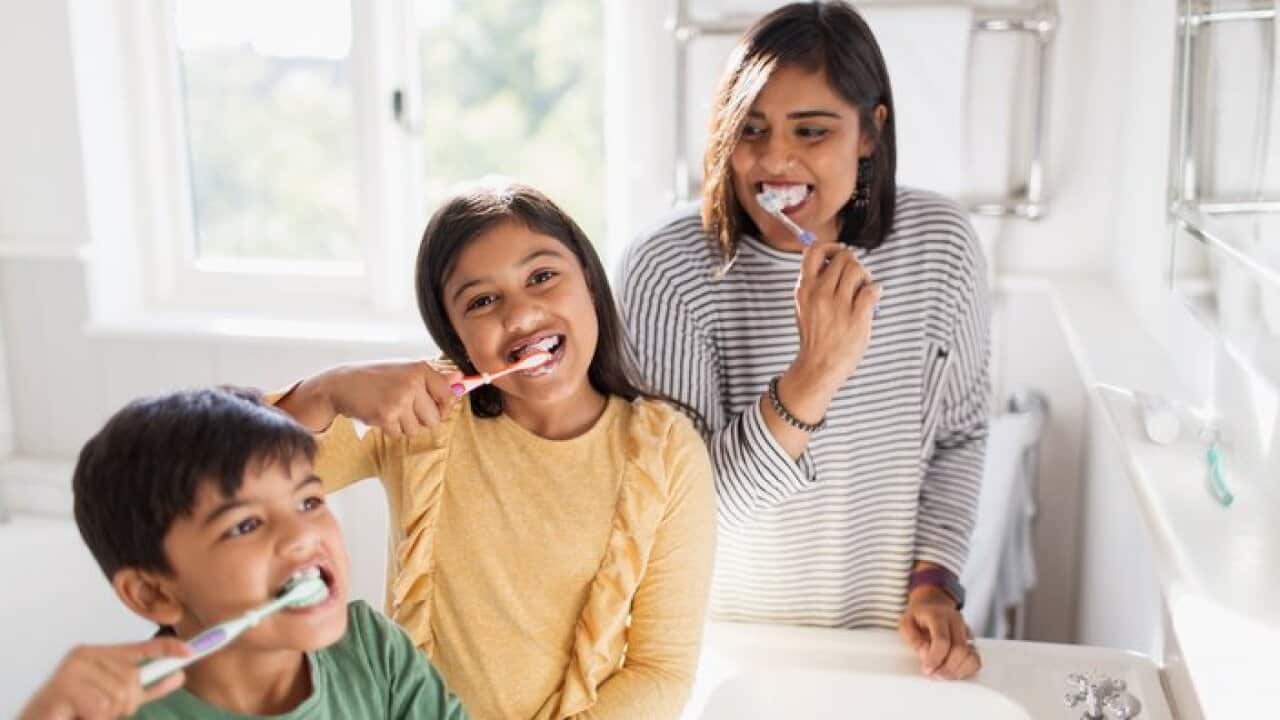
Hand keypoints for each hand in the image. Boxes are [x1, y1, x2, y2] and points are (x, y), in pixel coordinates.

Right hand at [19, 637, 191, 719]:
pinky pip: (100, 707)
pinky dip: (94, 718)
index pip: (141, 647)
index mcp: (100, 653)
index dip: (167, 649)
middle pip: (132, 679)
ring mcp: (73, 668)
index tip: (190, 652)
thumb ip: (147, 688)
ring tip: (86, 713)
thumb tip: (180, 675)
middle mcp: (87, 654)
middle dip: (125, 703)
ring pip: (117, 696)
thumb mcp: (116, 698)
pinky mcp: (62, 686)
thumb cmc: (76, 710)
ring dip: (107, 713)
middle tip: (101, 710)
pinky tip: (78, 716)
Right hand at [318, 360, 461, 438]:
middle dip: (422, 420)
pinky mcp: (386, 416)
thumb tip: (461, 378)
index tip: (436, 407)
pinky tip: (382, 415)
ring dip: (405, 426)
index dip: (445, 406)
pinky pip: (400, 435)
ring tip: (392, 410)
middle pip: (435, 419)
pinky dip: (392, 430)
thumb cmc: (376, 377)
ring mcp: (399, 400)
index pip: (448, 395)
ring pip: (417, 429)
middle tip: (407, 410)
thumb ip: (433, 377)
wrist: (342, 384)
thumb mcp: (405, 370)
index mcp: (420, 369)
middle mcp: (412, 383)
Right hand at [791, 242, 880, 396]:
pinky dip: (876, 290)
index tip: (838, 255)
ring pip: (857, 269)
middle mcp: (819, 293)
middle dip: (853, 263)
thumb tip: (837, 261)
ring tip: (864, 289)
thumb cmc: (815, 336)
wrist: (819, 367)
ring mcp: (838, 306)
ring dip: (865, 276)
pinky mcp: (856, 318)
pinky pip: (872, 289)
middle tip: (856, 278)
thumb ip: (815, 284)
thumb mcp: (804, 306)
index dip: (831, 247)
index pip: (814, 251)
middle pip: (842, 257)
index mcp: (803, 288)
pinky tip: (873, 298)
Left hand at [898, 586, 980, 679]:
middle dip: (946, 668)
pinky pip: (975, 661)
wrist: (932, 605)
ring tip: (942, 674)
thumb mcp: (905, 623)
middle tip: (934, 674)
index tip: (927, 669)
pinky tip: (952, 671)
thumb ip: (913, 639)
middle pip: (960, 650)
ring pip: (971, 657)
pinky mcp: (972, 643)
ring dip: (957, 671)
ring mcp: (967, 632)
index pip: (942, 639)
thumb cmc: (918, 617)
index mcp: (938, 615)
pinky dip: (965, 671)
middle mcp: (957, 622)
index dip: (935, 658)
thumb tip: (925, 654)